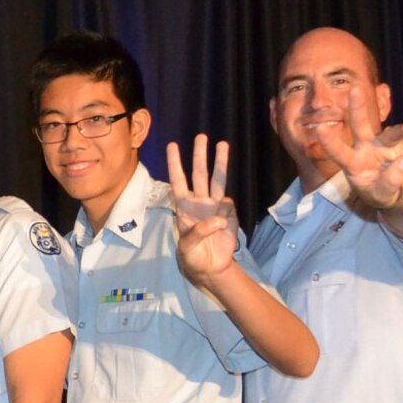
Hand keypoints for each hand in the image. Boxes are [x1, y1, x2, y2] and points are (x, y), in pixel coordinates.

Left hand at [167, 135, 240, 283]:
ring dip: (220, 162)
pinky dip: (227, 211)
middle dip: (200, 155)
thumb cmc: (193, 257)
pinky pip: (229, 204)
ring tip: (223, 144)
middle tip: (201, 136)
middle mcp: (199, 202)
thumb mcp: (187, 248)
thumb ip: (198, 232)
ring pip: (218, 179)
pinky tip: (223, 225)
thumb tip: (217, 219)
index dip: (175, 164)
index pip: (178, 181)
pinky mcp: (229, 213)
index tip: (172, 146)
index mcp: (184, 207)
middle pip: (199, 173)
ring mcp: (215, 206)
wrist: (212, 267)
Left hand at [319, 88, 402, 212]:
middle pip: (361, 126)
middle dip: (358, 107)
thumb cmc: (380, 192)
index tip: (320, 127)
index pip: (338, 151)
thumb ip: (388, 182)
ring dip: (400, 130)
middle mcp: (367, 148)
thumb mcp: (381, 195)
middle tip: (355, 89)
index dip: (329, 140)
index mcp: (352, 162)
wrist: (399, 192)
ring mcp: (386, 145)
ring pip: (391, 134)